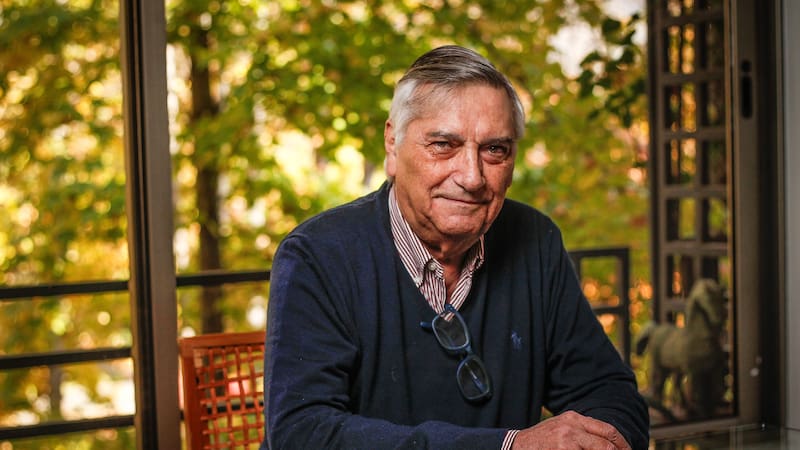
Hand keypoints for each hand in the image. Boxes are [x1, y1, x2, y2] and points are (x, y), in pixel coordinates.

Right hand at [511, 410, 630, 449]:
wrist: (516, 446)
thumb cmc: (541, 440)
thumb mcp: (561, 427)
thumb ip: (582, 431)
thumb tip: (609, 443)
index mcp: (574, 418)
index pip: (607, 430)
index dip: (622, 444)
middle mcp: (572, 427)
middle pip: (607, 444)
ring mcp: (567, 442)